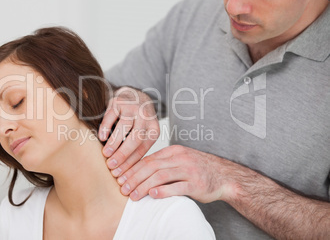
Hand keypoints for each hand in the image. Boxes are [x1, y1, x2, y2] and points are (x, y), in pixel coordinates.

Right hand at [98, 87, 159, 176]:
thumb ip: (137, 149)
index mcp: (153, 129)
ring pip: (123, 128)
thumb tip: (128, 176)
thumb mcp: (144, 134)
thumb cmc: (138, 121)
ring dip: (113, 143)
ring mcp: (132, 107)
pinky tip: (101, 137)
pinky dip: (106, 127)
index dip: (130, 163)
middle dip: (122, 155)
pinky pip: (111, 116)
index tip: (120, 174)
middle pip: (135, 139)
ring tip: (105, 154)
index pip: (142, 149)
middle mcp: (145, 117)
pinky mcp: (119, 101)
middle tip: (111, 166)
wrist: (135, 95)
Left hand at [117, 145, 237, 202]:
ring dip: (144, 186)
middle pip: (151, 166)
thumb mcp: (180, 160)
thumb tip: (138, 171)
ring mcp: (189, 170)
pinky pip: (177, 187)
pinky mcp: (196, 184)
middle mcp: (181, 158)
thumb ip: (163, 163)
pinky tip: (152, 195)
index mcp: (174, 151)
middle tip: (123, 187)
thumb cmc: (199, 169)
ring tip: (133, 195)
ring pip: (161, 176)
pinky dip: (163, 191)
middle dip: (134, 177)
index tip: (120, 176)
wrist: (225, 176)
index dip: (132, 168)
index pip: (148, 158)